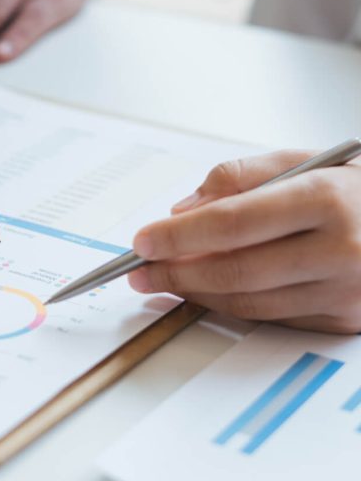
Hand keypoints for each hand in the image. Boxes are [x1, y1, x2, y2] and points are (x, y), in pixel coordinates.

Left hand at [127, 151, 360, 333]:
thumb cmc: (354, 187)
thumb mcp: (304, 160)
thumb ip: (238, 177)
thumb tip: (183, 210)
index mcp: (325, 198)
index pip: (232, 223)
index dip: (179, 236)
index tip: (142, 241)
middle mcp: (340, 249)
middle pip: (235, 270)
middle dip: (176, 273)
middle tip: (140, 271)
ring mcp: (346, 291)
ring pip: (250, 303)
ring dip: (197, 294)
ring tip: (164, 281)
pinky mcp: (346, 319)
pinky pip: (274, 318)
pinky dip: (232, 306)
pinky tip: (205, 293)